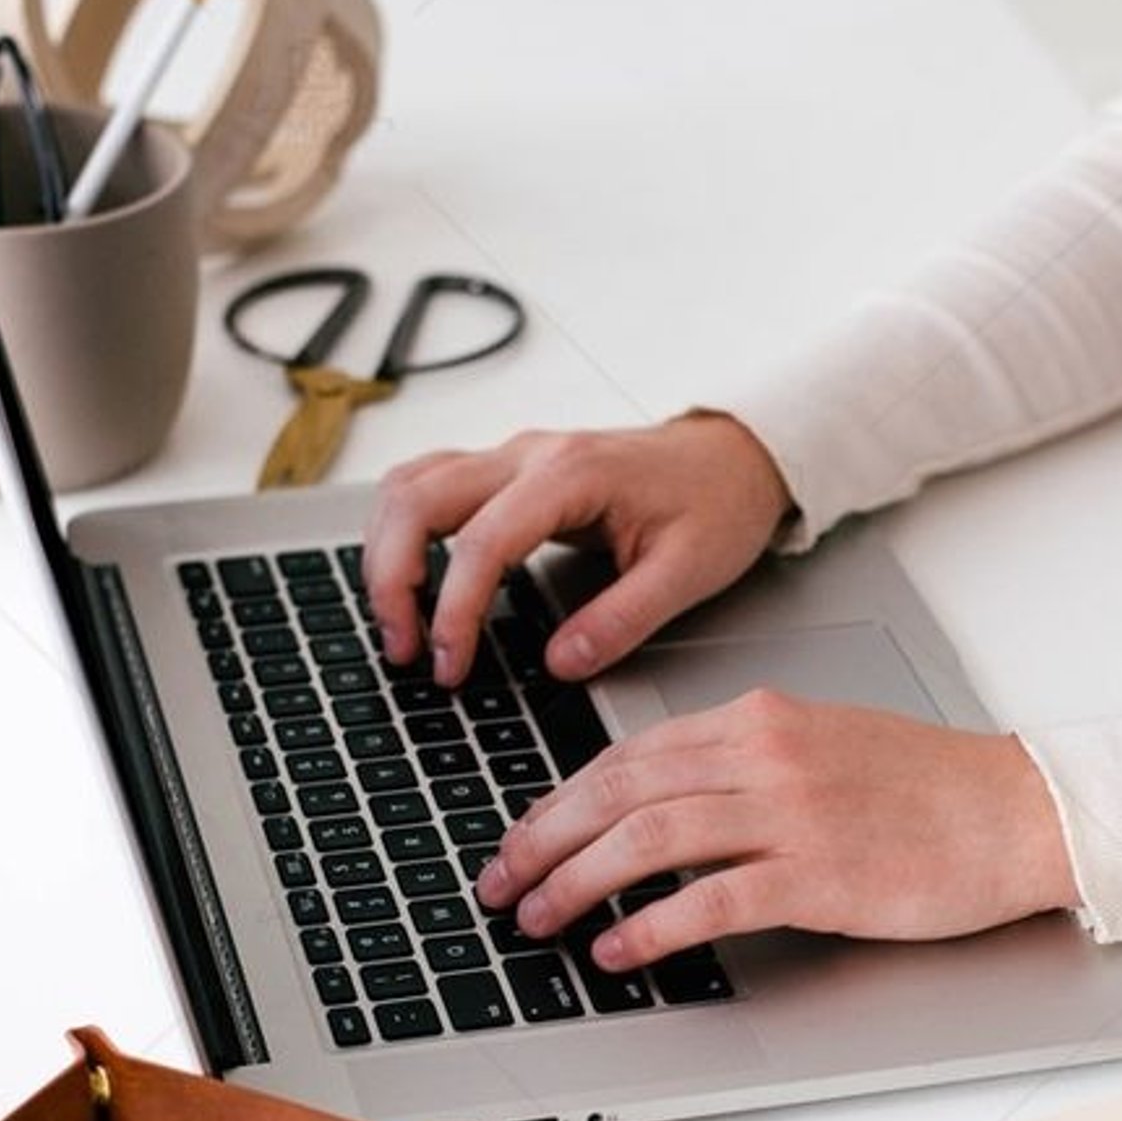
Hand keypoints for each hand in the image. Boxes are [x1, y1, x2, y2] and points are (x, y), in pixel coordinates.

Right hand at [363, 415, 792, 684]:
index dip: (454, 610)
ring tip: (397, 624)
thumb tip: (561, 663)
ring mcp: (512, 457)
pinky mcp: (508, 471)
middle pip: (416, 499)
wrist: (737, 456)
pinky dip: (403, 532)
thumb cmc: (717, 502)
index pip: (482, 541)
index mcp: (572, 474)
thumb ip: (623, 619)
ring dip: (385, 552)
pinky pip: (428, 486)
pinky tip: (410, 580)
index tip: (449, 666)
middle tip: (404, 650)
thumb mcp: (688, 572)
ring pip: (409, 486)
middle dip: (391, 578)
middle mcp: (529, 454)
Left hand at [475, 691, 1078, 965]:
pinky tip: (618, 951)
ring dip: (578, 883)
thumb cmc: (931, 788)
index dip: (562, 799)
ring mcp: (790, 814)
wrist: (1020, 811)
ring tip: (540, 918)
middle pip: (620, 790)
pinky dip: (650, 926)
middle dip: (545, 839)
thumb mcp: (823, 744)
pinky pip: (709, 899)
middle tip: (502, 881)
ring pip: (649, 839)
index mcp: (759, 719)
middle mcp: (764, 755)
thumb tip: (663, 800)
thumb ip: (744, 763)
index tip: (525, 836)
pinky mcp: (819, 874)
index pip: (631, 754)